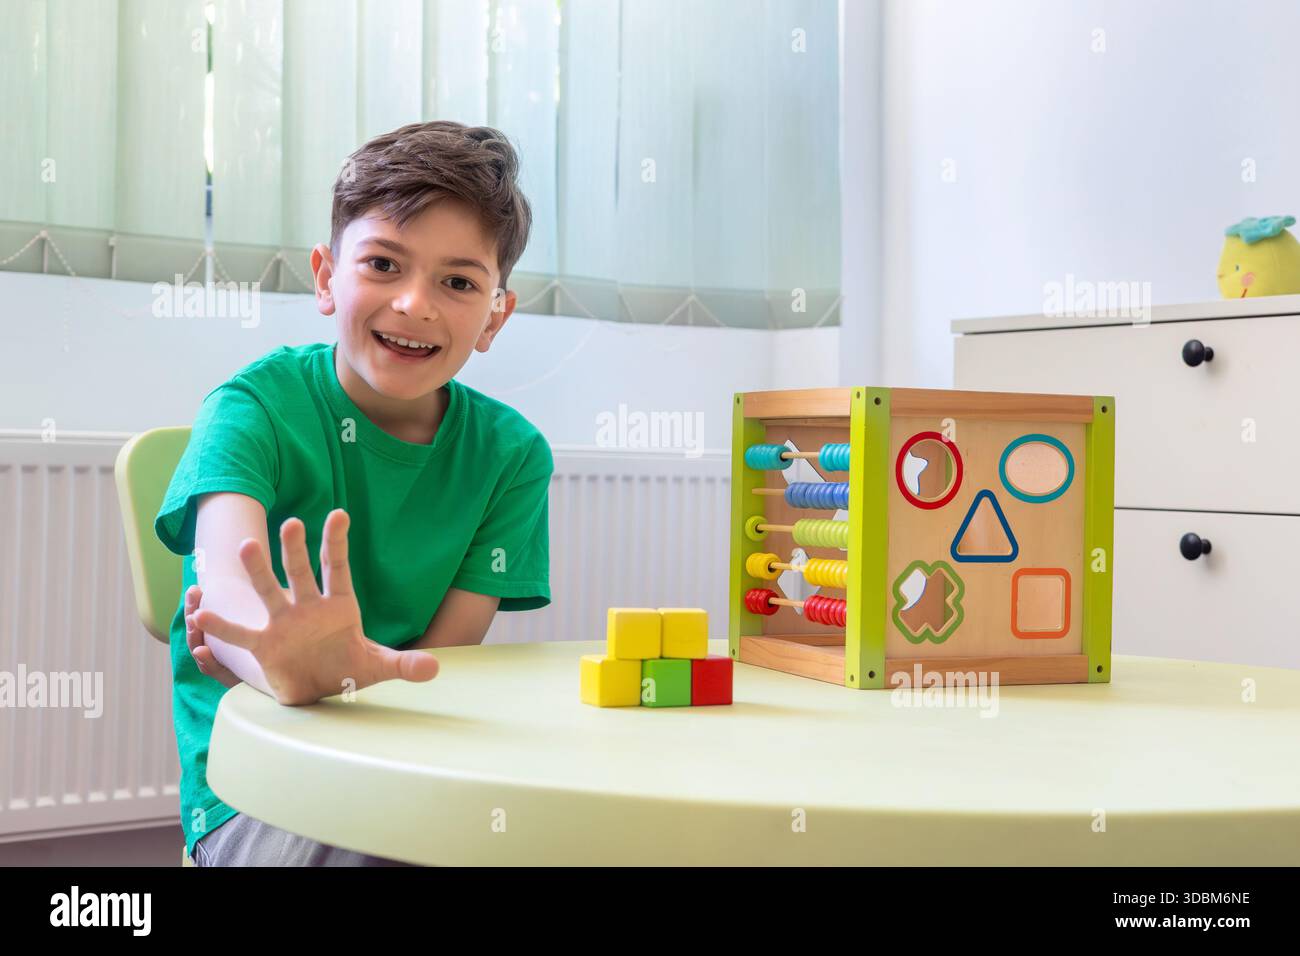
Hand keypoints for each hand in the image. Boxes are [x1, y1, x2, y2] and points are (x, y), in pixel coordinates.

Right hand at [191, 509, 439, 705]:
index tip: (339, 513)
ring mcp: (283, 623)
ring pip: (269, 592)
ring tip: (245, 545)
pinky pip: (242, 633)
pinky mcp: (265, 645)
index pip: (338, 567)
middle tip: (291, 522)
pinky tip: (203, 614)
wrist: (321, 689)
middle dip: (295, 549)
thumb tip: (433, 667)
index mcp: (339, 605)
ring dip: (258, 571)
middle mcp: (308, 607)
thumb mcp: (379, 667)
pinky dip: (224, 626)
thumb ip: (404, 664)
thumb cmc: (349, 668)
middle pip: (301, 572)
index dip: (338, 541)